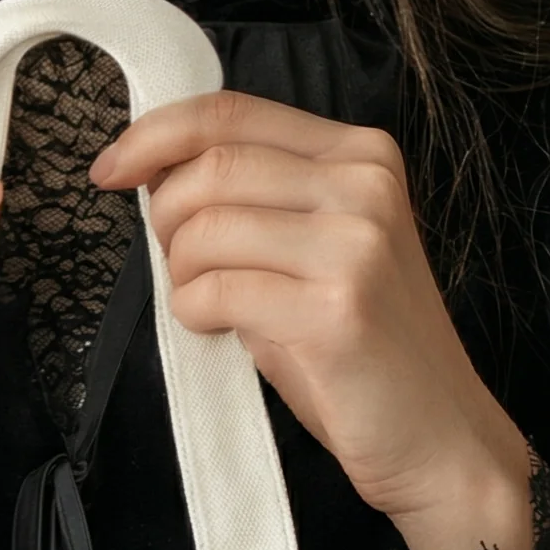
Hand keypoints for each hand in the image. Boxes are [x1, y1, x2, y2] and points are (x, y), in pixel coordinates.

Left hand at [89, 92, 534, 549]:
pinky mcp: (332, 311)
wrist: (437, 438)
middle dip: (165, 216)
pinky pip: (217, 291)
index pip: (232, 112)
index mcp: (361, 156)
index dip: (155, 134)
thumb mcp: (321, 254)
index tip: (112, 168)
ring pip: (207, 228)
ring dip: (181, 273)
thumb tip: (164, 180)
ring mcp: (353, 246)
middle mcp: (363, 186)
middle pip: (212, 166)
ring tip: (206, 305)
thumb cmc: (365, 356)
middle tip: (175, 265)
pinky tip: (218, 330)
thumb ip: (262, 207)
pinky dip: (195, 312)